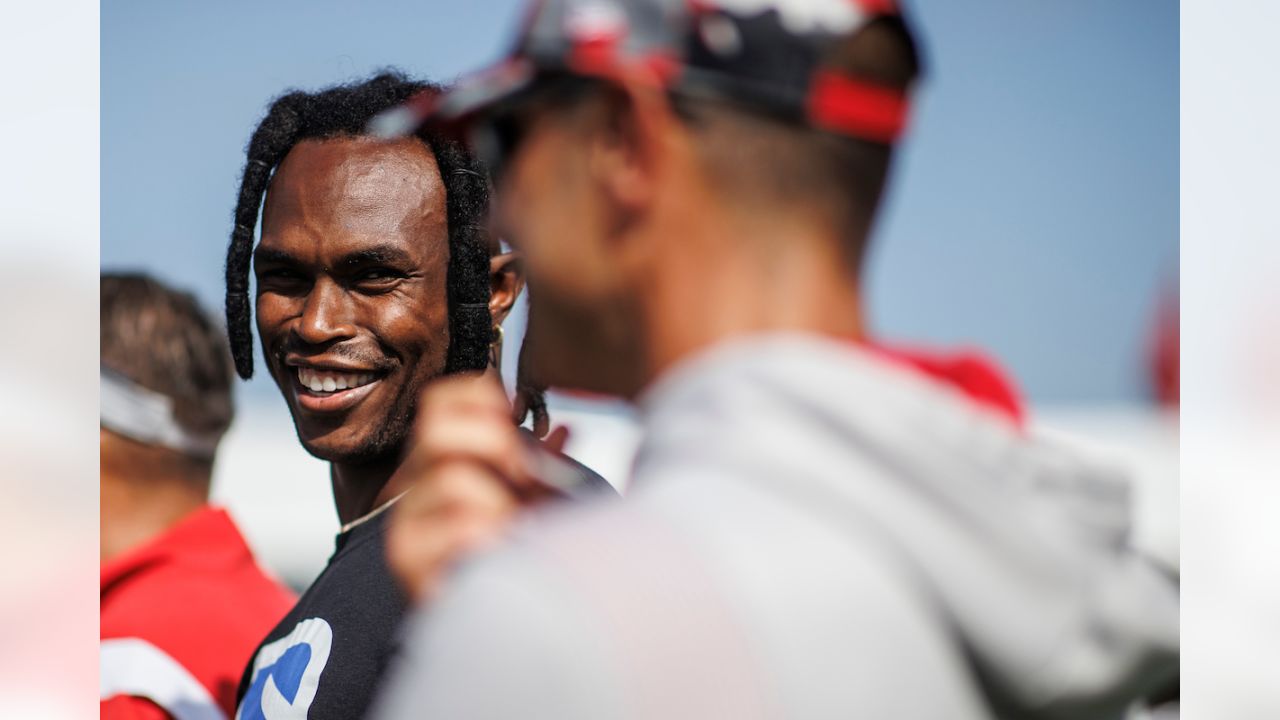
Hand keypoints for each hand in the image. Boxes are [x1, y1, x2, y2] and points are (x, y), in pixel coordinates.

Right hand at [386, 373, 567, 602]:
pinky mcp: (409, 564)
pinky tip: (503, 554)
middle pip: (436, 432)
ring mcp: (407, 527)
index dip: (482, 402)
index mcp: (439, 465)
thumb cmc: (517, 559)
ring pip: (454, 482)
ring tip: (516, 531)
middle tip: (523, 478)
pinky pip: (463, 529)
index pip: (439, 403)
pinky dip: (496, 537)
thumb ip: (544, 466)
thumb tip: (565, 430)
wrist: (496, 638)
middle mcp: (413, 490)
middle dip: (494, 446)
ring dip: (503, 504)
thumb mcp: (536, 503)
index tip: (517, 428)